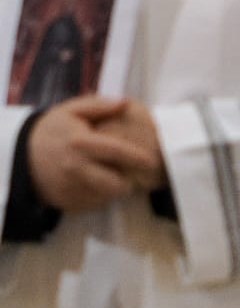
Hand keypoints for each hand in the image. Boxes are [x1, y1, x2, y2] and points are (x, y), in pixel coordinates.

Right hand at [25, 97, 157, 212]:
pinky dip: (97, 195)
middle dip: (125, 181)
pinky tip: (88, 182)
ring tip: (101, 173)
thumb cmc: (53, 131)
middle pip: (117, 185)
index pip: (116, 152)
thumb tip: (125, 103)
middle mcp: (75, 168)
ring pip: (108, 197)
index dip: (137, 158)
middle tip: (121, 171)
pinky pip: (94, 204)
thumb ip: (98, 106)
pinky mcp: (69, 203)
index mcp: (79, 143)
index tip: (152, 161)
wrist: (21, 157)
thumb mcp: (70, 111)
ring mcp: (71, 188)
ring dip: (110, 188)